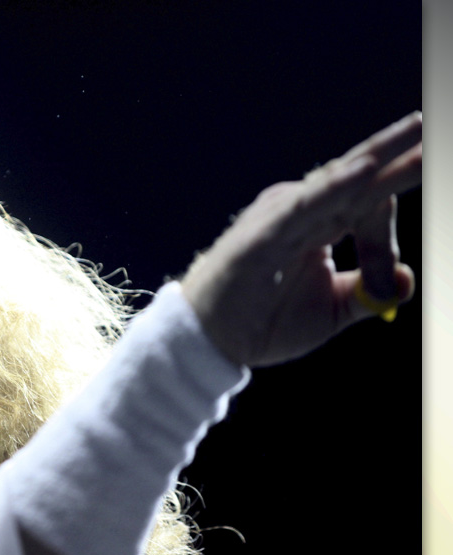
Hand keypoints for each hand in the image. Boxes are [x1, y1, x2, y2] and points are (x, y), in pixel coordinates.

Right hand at [181, 112, 421, 366]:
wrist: (210, 343)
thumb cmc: (262, 323)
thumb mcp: (330, 312)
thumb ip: (368, 294)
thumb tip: (409, 281)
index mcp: (317, 224)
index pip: (369, 199)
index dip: (397, 206)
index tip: (412, 233)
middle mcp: (299, 212)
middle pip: (358, 176)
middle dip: (401, 153)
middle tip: (435, 125)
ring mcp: (280, 220)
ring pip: (336, 183)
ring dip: (377, 158)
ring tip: (416, 131)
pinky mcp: (262, 236)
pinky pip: (305, 208)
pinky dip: (335, 187)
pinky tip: (365, 171)